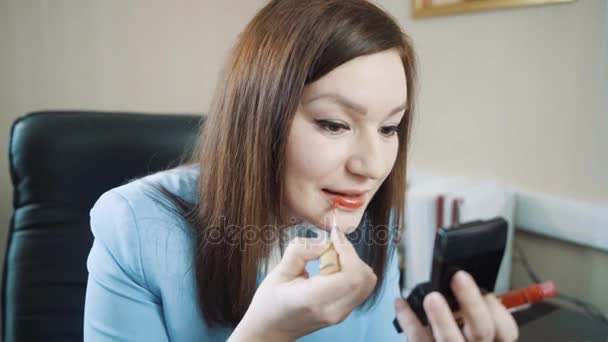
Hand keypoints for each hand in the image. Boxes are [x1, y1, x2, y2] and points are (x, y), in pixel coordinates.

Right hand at [230, 226, 377, 340]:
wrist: (271, 329)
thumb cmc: (270, 301)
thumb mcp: (279, 271)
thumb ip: (302, 251)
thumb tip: (326, 241)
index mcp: (314, 300)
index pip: (351, 275)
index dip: (347, 250)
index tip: (333, 234)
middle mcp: (333, 310)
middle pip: (364, 277)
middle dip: (350, 254)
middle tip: (329, 247)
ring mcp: (341, 314)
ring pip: (368, 281)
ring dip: (353, 263)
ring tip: (330, 259)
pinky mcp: (345, 312)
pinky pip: (361, 287)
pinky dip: (352, 271)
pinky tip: (331, 269)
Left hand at [394, 271, 518, 341]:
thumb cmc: (458, 336)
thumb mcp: (475, 327)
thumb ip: (474, 310)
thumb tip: (461, 279)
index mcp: (491, 341)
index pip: (506, 330)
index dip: (498, 311)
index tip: (486, 291)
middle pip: (481, 332)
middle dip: (471, 304)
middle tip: (459, 277)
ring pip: (451, 340)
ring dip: (441, 318)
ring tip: (432, 297)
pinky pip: (418, 340)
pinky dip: (408, 321)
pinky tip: (401, 304)